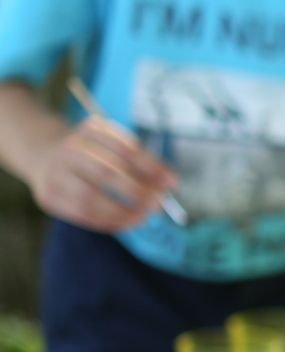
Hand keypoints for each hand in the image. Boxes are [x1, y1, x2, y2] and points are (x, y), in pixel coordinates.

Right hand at [28, 118, 176, 232]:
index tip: (172, 182)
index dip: (152, 167)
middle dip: (138, 192)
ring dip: (123, 212)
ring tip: (144, 217)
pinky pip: (81, 214)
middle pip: (106, 173)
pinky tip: (126, 222)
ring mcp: (55, 173)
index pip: (126, 148)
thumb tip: (170, 183)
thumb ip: (140, 160)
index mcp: (91, 130)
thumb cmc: (93, 153)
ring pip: (90, 198)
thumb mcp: (113, 143)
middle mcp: (70, 149)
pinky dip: (108, 221)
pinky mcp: (49, 196)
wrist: (45, 155)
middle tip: (158, 203)